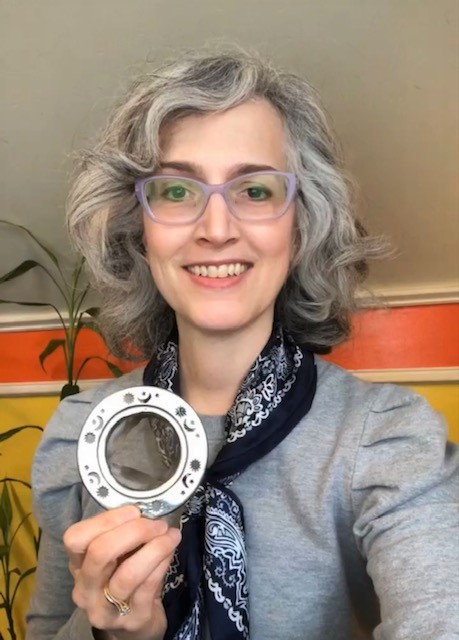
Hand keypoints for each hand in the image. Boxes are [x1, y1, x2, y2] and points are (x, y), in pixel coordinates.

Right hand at [63, 505, 180, 639]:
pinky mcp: (132, 621)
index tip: (134, 511)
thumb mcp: (116, 556)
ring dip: (155, 548)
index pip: (75, 538)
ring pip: (128, 573)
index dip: (106, 520)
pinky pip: (148, 586)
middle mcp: (85, 589)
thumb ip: (122, 534)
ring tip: (171, 535)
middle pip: (100, 553)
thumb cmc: (124, 577)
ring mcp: (106, 609)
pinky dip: (162, 563)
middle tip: (157, 524)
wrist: (134, 626)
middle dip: (134, 531)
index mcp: (78, 565)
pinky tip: (170, 552)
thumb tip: (147, 511)